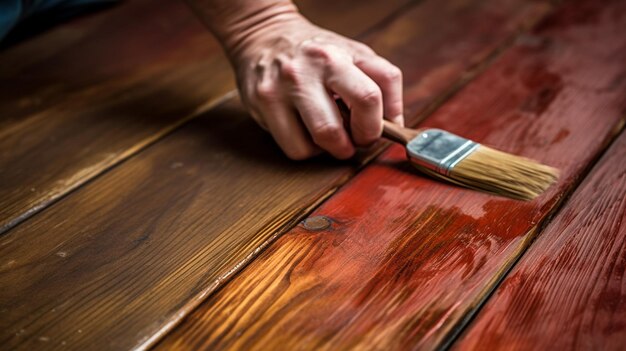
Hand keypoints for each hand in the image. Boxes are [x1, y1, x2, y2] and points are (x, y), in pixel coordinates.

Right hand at [227, 14, 403, 159]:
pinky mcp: (262, 104)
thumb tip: (394, 125)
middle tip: (352, 139)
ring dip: (330, 149)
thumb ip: (381, 83)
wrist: (264, 35)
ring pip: (315, 143)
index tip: (373, 131)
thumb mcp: (354, 53)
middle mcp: (306, 71)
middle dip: (351, 144)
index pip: (369, 98)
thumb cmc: (316, 51)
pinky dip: (307, 149)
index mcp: (336, 56)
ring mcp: (281, 88)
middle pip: (336, 129)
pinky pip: (295, 148)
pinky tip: (306, 131)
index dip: (376, 126)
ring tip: (329, 133)